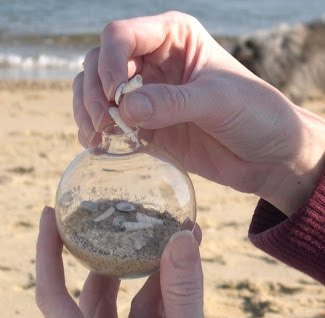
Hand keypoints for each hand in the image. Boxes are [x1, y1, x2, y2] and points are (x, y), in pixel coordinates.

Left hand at [36, 207, 237, 317]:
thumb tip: (181, 237)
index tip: (49, 215)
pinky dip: (171, 285)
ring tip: (174, 232)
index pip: (53, 298)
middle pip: (94, 291)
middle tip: (111, 216)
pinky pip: (156, 309)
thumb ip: (184, 295)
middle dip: (106, 253)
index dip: (46, 254)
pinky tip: (189, 259)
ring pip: (131, 298)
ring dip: (153, 267)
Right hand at [73, 11, 324, 215]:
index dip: (110, 63)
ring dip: (88, 112)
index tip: (115, 96)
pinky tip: (98, 146)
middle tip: (104, 121)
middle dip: (94, 91)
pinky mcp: (147, 127)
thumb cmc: (256, 115)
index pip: (121, 36)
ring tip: (95, 137)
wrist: (267, 156)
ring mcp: (148, 96)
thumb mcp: (218, 100)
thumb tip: (123, 107)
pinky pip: (111, 124)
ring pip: (97, 93)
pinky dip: (97, 133)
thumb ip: (171, 102)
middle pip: (100, 63)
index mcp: (174, 37)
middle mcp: (155, 63)